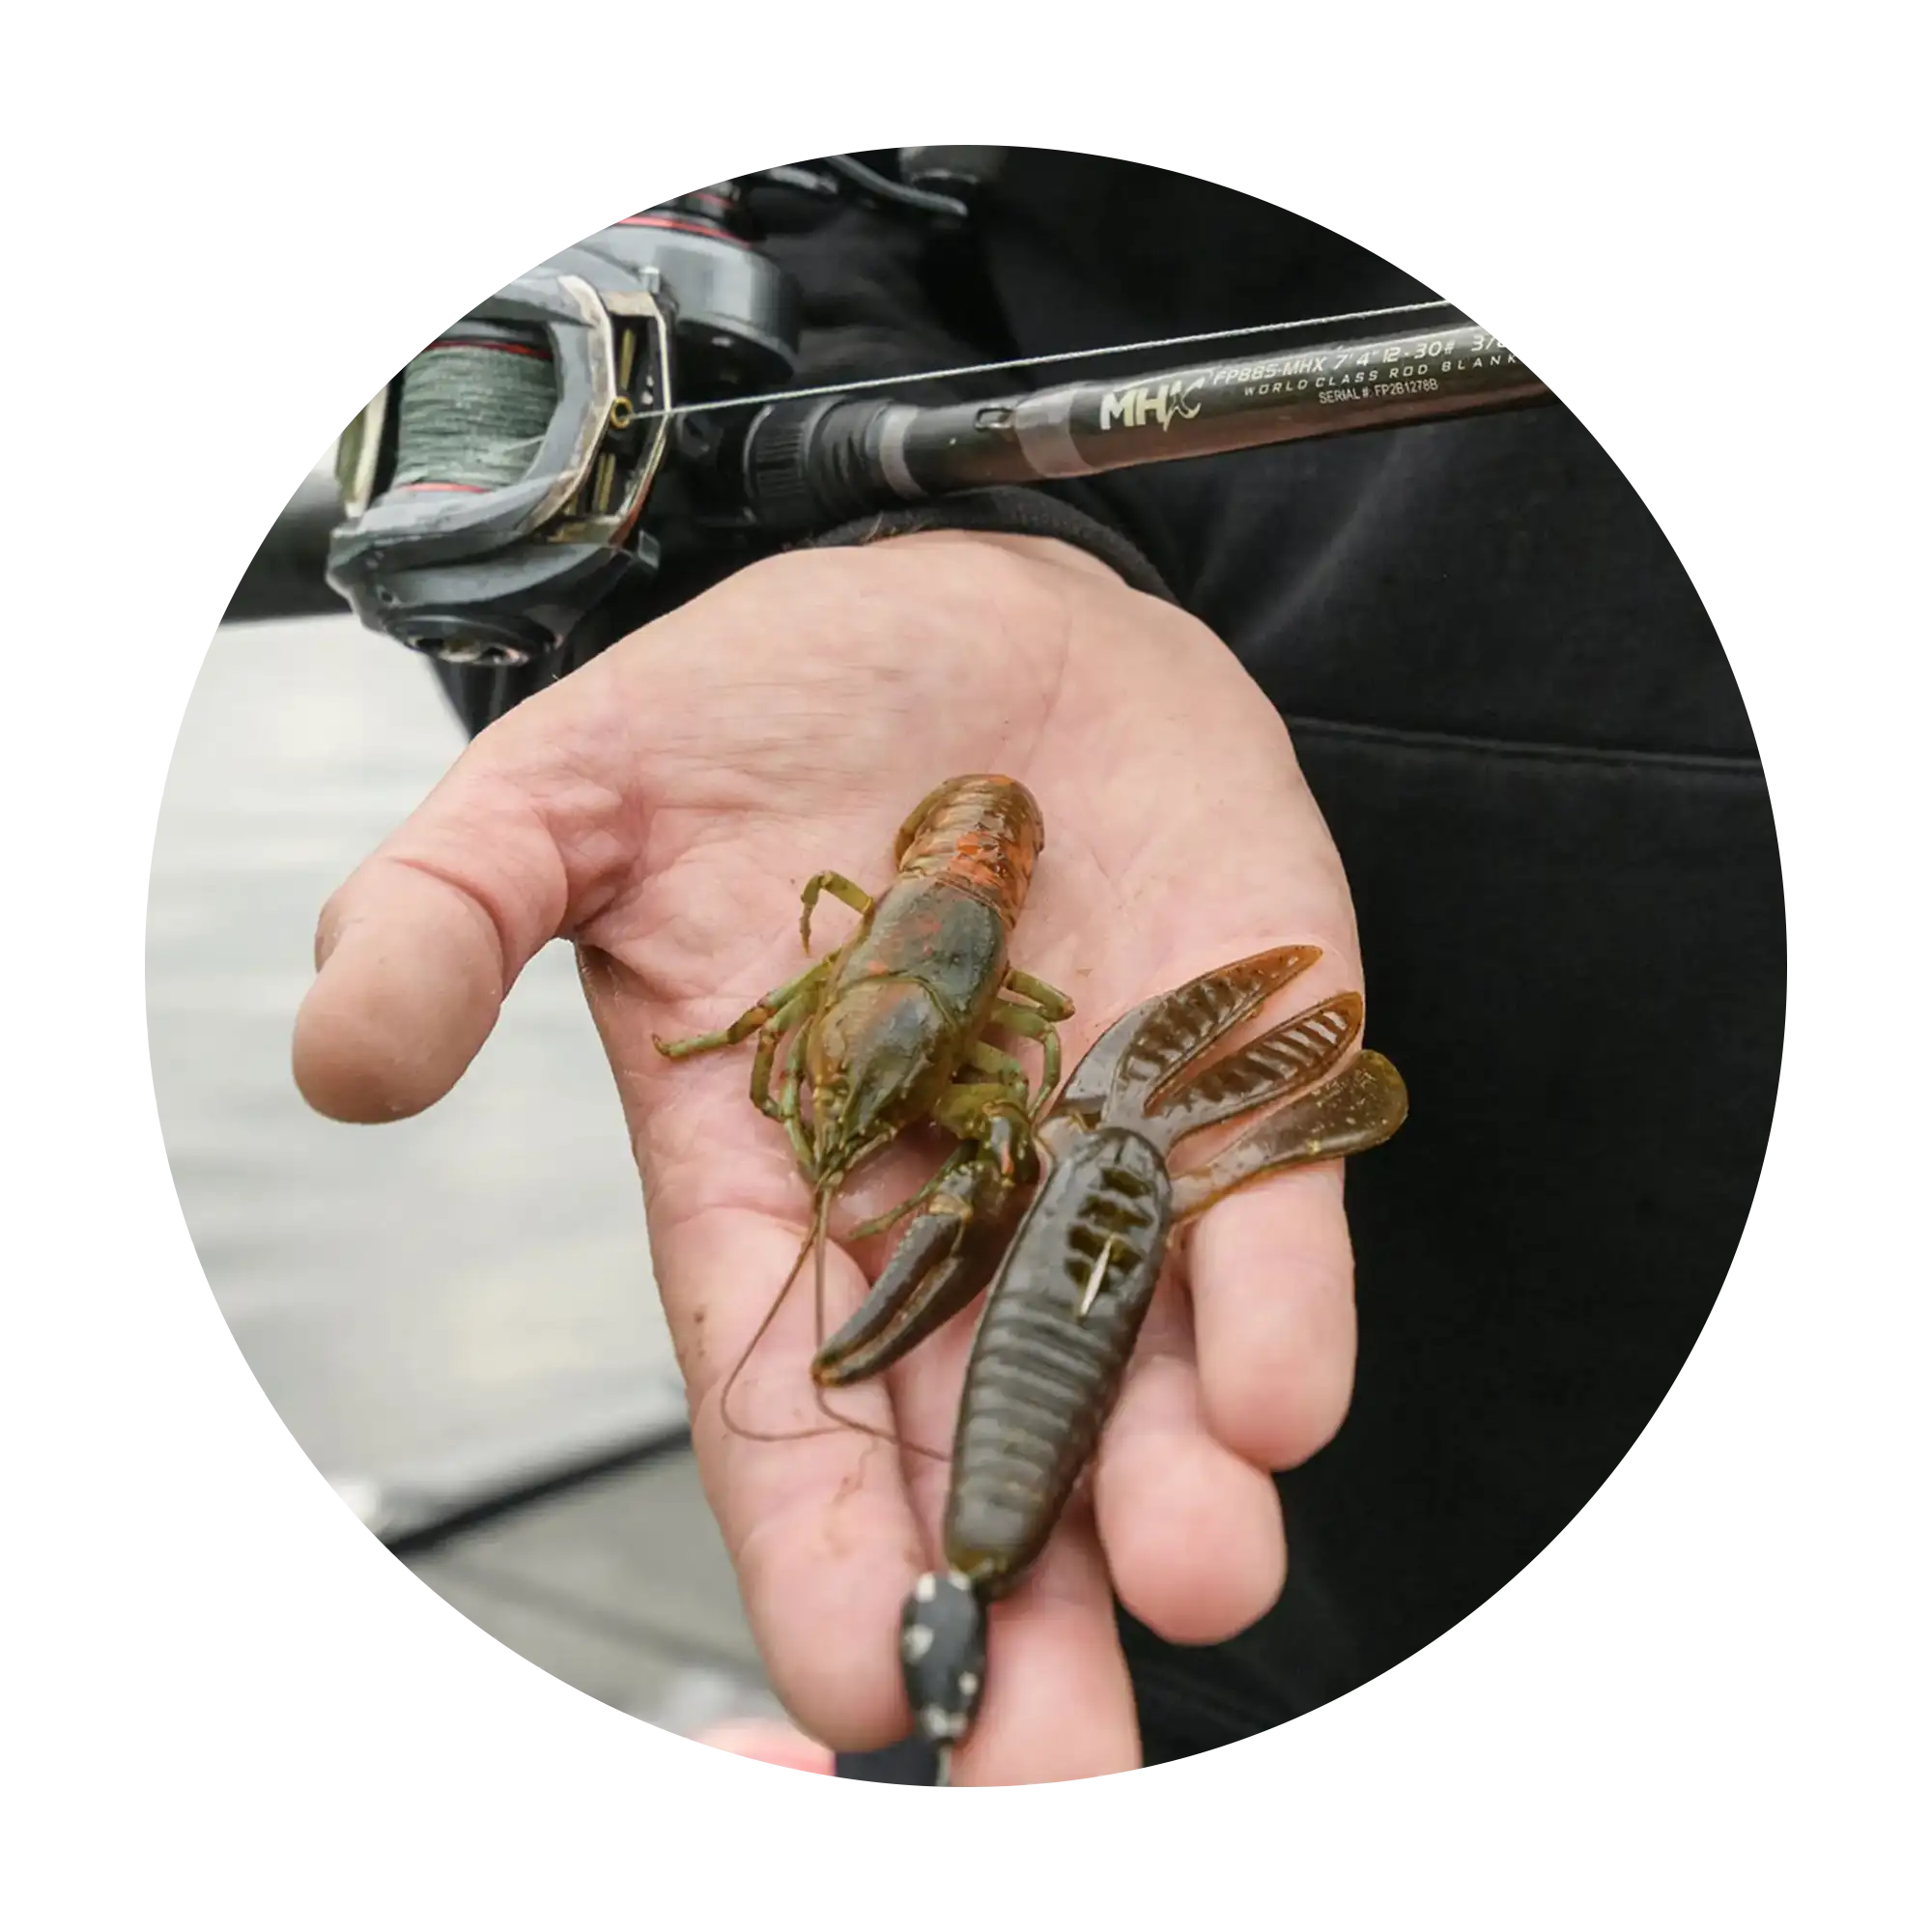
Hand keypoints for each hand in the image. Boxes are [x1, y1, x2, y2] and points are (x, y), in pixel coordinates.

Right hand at [293, 531, 1363, 1786]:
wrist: (983, 594)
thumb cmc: (774, 695)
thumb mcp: (571, 789)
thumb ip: (446, 917)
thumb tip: (334, 1059)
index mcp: (777, 1167)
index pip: (786, 1393)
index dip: (815, 1539)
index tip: (858, 1689)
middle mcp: (950, 1188)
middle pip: (978, 1427)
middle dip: (1019, 1600)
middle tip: (1052, 1762)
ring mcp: (1104, 1132)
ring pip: (1138, 1348)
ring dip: (1165, 1476)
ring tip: (1190, 1581)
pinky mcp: (1242, 1059)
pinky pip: (1265, 1201)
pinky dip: (1275, 1297)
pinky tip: (1270, 1399)